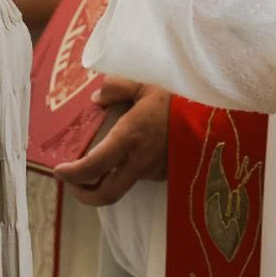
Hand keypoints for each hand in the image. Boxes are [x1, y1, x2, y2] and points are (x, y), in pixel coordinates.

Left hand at [54, 77, 169, 206]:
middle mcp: (140, 161)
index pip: (93, 167)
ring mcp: (155, 170)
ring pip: (123, 185)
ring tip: (96, 165)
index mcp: (129, 138)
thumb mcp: (146, 81)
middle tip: (73, 183)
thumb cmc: (180, 94)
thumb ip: (118, 87)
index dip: (72, 175)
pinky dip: (127, 171)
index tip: (58, 171)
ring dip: (106, 181)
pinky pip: (141, 176)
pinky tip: (128, 154)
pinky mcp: (168, 171)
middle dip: (84, 195)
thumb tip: (97, 97)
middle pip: (106, 195)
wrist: (217, 110)